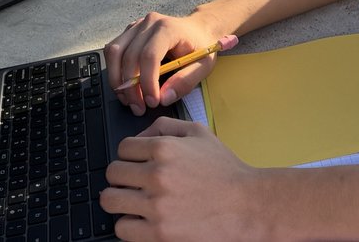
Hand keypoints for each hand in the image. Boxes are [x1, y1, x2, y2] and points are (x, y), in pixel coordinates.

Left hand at [101, 117, 259, 240]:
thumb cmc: (226, 172)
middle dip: (122, 177)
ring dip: (120, 201)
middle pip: (112, 173)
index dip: (129, 156)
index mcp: (164, 148)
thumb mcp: (199, 134)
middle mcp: (157, 174)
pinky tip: (143, 221)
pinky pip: (122, 229)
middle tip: (133, 184)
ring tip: (133, 203)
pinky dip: (129, 226)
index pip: (122, 148)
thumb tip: (140, 134)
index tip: (136, 164)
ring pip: (110, 200)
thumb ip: (166, 126)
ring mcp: (156, 206)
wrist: (248, 207)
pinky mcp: (159, 234)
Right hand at [105, 12, 222, 114]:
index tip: (152, 102)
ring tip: (128, 100)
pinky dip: (114, 70)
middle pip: (129, 56)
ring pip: (114, 52)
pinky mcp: (129, 31)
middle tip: (139, 108)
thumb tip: (164, 98)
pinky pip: (113, 51)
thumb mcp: (203, 66)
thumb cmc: (201, 46)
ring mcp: (136, 25)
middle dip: (131, 88)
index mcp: (168, 28)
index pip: (149, 55)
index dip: (147, 82)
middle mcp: (148, 23)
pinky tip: (126, 86)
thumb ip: (185, 82)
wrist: (198, 28)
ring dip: (117, 80)